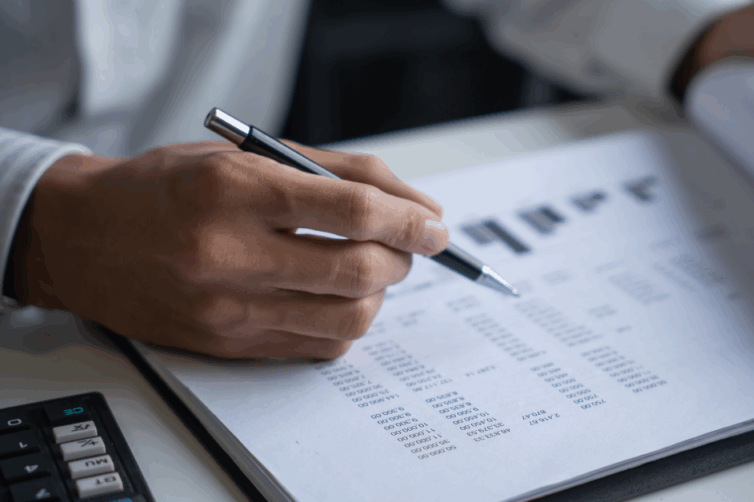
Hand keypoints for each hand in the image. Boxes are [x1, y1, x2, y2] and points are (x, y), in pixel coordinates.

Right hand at [9, 142, 448, 358]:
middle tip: (408, 245)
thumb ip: (336, 172)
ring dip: (380, 294)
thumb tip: (415, 204)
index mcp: (234, 190)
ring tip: (370, 269)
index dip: (410, 219)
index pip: (352, 210)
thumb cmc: (170, 187)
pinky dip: (347, 323)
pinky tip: (336, 297)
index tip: (435, 224)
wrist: (86, 237)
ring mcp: (227, 307)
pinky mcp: (227, 344)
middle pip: (358, 270)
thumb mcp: (247, 154)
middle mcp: (228, 253)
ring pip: (347, 318)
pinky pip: (319, 346)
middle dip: (403, 258)